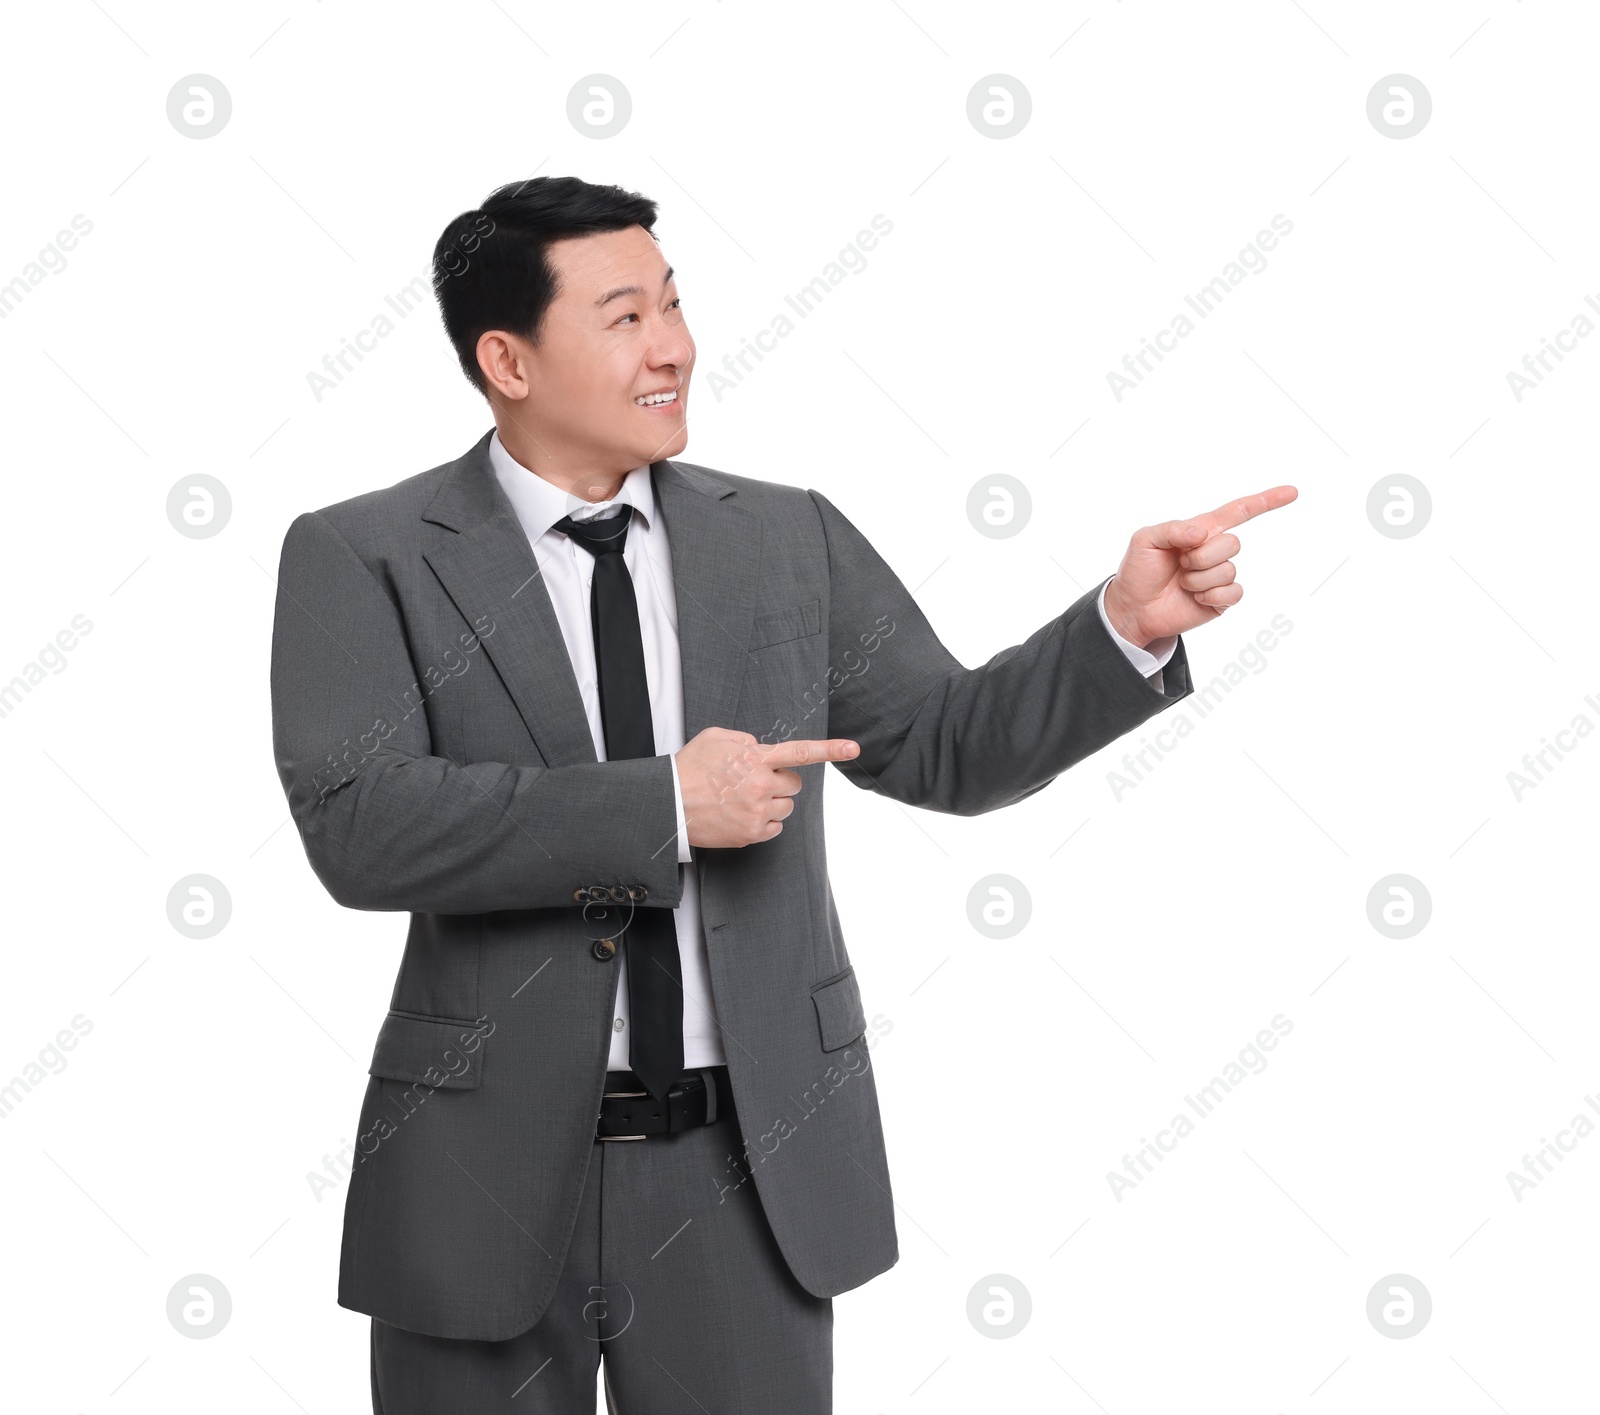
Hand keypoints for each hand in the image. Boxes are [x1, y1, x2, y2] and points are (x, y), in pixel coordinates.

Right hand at [676, 727, 860, 847]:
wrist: (668, 803)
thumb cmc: (689, 768)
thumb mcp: (716, 738)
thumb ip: (745, 740)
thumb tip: (761, 750)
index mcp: (755, 759)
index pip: (800, 752)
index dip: (830, 749)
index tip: (853, 748)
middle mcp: (761, 786)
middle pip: (794, 784)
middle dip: (780, 782)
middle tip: (754, 782)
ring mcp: (758, 812)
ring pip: (786, 808)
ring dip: (772, 803)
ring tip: (742, 800)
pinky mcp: (752, 834)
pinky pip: (775, 828)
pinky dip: (763, 822)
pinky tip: (740, 815)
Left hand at [1101, 485, 1298, 644]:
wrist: (1133, 608)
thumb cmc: (1138, 571)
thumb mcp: (1145, 540)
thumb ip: (1172, 529)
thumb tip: (1203, 533)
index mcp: (1201, 530)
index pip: (1238, 512)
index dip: (1266, 501)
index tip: (1292, 492)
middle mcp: (1214, 551)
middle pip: (1233, 544)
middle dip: (1202, 555)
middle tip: (1180, 564)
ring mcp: (1219, 575)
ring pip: (1229, 569)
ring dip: (1199, 578)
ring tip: (1181, 583)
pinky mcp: (1221, 600)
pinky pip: (1233, 592)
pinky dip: (1210, 595)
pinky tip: (1194, 598)